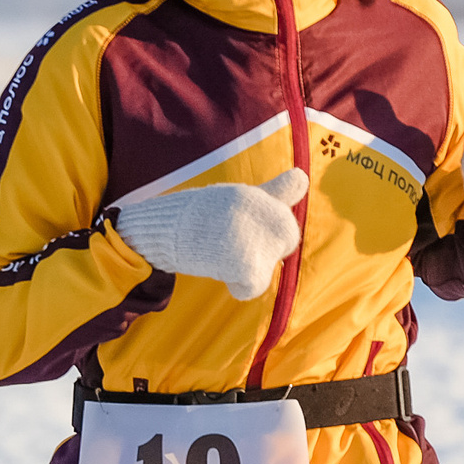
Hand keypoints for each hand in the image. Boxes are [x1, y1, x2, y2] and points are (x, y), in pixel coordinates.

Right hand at [114, 169, 307, 300]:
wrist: (160, 232)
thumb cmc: (201, 217)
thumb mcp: (240, 198)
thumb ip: (275, 192)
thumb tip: (303, 176)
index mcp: (255, 196)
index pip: (286, 222)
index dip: (270, 233)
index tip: (245, 232)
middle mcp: (257, 212)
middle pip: (286, 242)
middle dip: (266, 250)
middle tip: (232, 247)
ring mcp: (252, 237)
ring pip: (268, 267)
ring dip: (249, 269)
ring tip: (221, 255)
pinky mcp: (246, 264)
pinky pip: (255, 286)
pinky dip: (240, 288)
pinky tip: (223, 274)